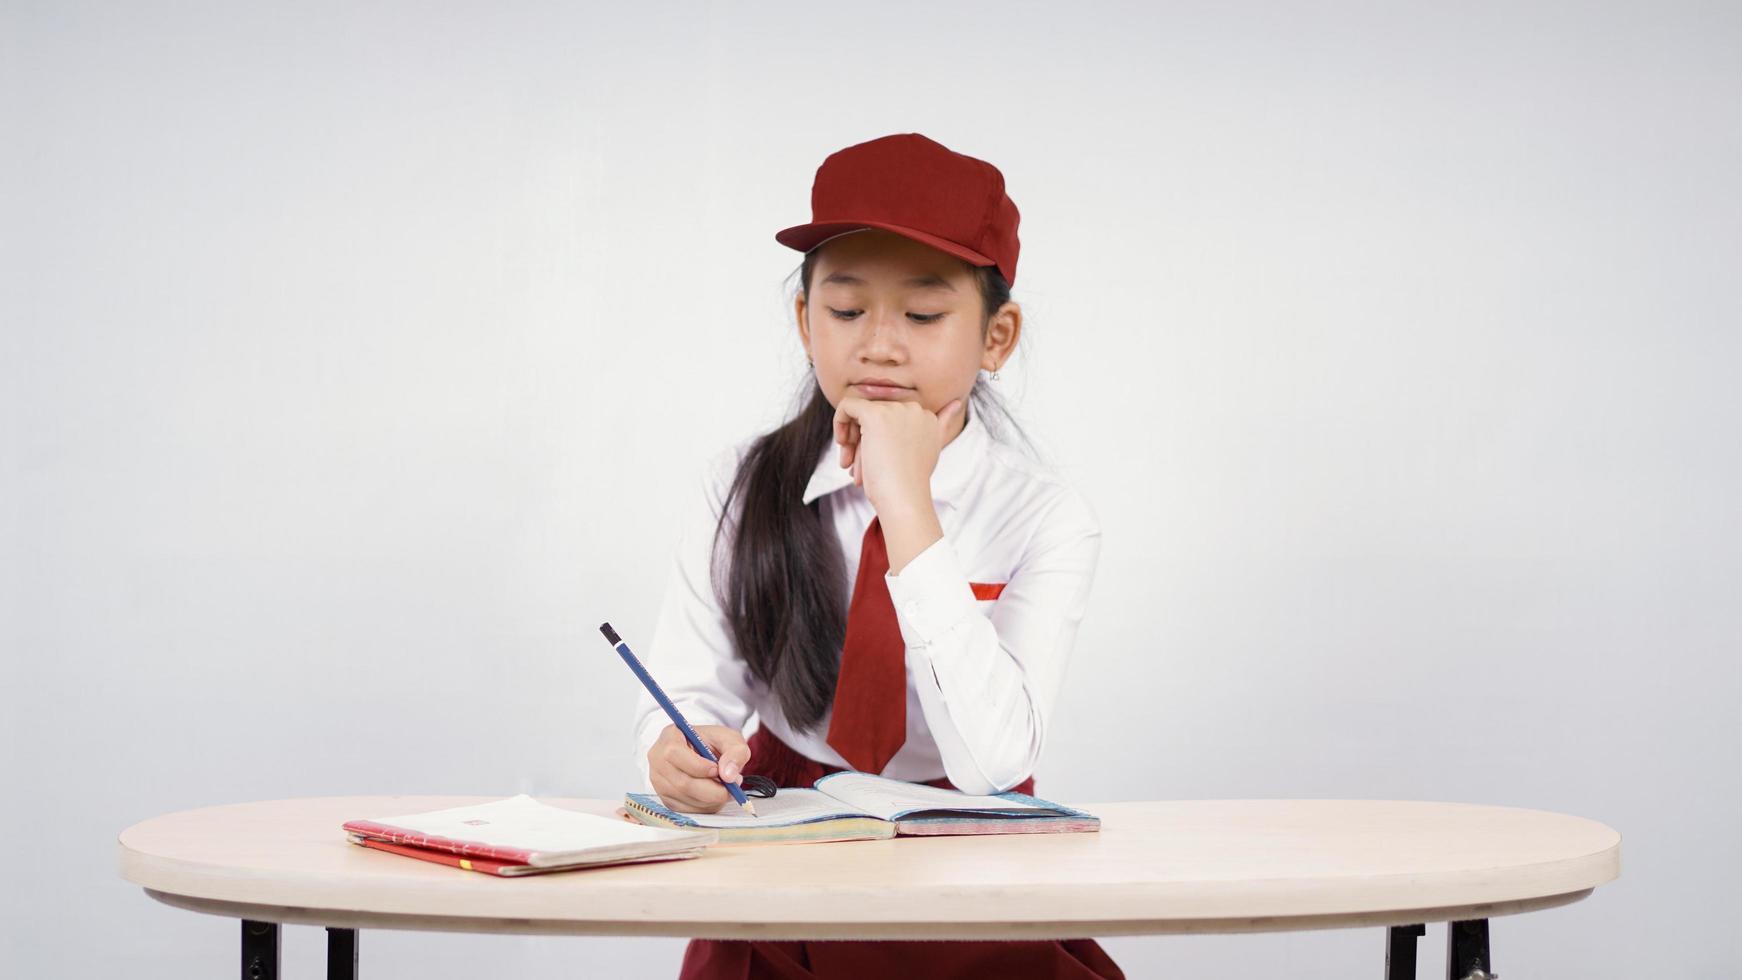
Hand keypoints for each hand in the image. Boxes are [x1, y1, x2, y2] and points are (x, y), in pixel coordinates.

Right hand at [648, 724, 751, 813]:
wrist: (704, 752)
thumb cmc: (713, 743)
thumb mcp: (730, 739)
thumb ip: (735, 752)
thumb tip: (729, 775)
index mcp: (669, 736)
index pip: (674, 753)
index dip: (698, 766)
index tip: (718, 770)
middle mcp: (658, 759)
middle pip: (682, 782)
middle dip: (712, 789)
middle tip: (731, 786)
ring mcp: (659, 781)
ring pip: (685, 798)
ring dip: (711, 799)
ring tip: (725, 788)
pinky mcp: (666, 798)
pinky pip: (686, 809)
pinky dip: (706, 806)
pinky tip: (714, 795)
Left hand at [833, 396, 965, 516]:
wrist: (904, 498)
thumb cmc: (910, 483)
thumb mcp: (930, 450)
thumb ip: (942, 425)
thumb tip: (958, 402)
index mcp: (927, 417)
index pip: (891, 418)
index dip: (878, 438)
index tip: (873, 461)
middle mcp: (914, 409)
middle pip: (875, 416)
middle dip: (862, 441)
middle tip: (854, 467)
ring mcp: (895, 410)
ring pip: (860, 415)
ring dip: (851, 440)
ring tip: (849, 466)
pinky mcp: (874, 414)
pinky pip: (847, 406)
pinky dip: (838, 422)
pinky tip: (842, 443)